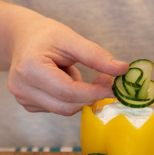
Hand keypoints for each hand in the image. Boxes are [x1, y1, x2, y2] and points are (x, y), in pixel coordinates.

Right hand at [7, 15, 127, 115]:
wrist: (24, 40)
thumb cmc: (46, 36)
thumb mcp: (71, 40)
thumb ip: (96, 56)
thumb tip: (122, 69)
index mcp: (30, 69)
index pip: (68, 92)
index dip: (94, 93)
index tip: (113, 88)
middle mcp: (22, 89)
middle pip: (67, 106)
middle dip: (91, 96)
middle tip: (105, 81)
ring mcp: (24, 99)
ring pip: (65, 110)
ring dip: (80, 97)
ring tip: (76, 75)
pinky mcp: (29, 105)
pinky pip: (59, 108)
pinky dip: (70, 99)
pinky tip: (66, 83)